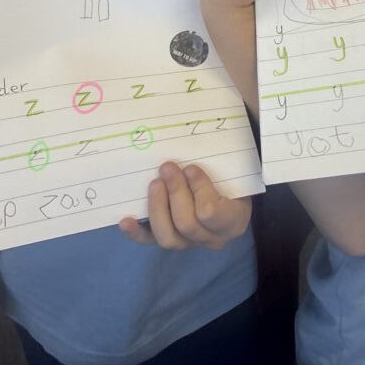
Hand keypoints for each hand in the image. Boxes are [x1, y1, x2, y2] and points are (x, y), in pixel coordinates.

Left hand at [118, 162, 251, 249]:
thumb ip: (227, 157)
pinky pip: (151, 242)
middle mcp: (212, 238)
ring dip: (157, 207)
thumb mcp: (238, 169)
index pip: (211, 212)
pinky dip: (136, 233)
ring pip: (169, 237)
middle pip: (187, 224)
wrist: (231, 198)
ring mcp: (190, 243)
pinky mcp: (171, 240)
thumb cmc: (234, 178)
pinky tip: (125, 219)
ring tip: (154, 183)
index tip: (191, 167)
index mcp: (234, 220)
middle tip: (166, 167)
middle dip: (175, 193)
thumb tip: (220, 121)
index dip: (198, 189)